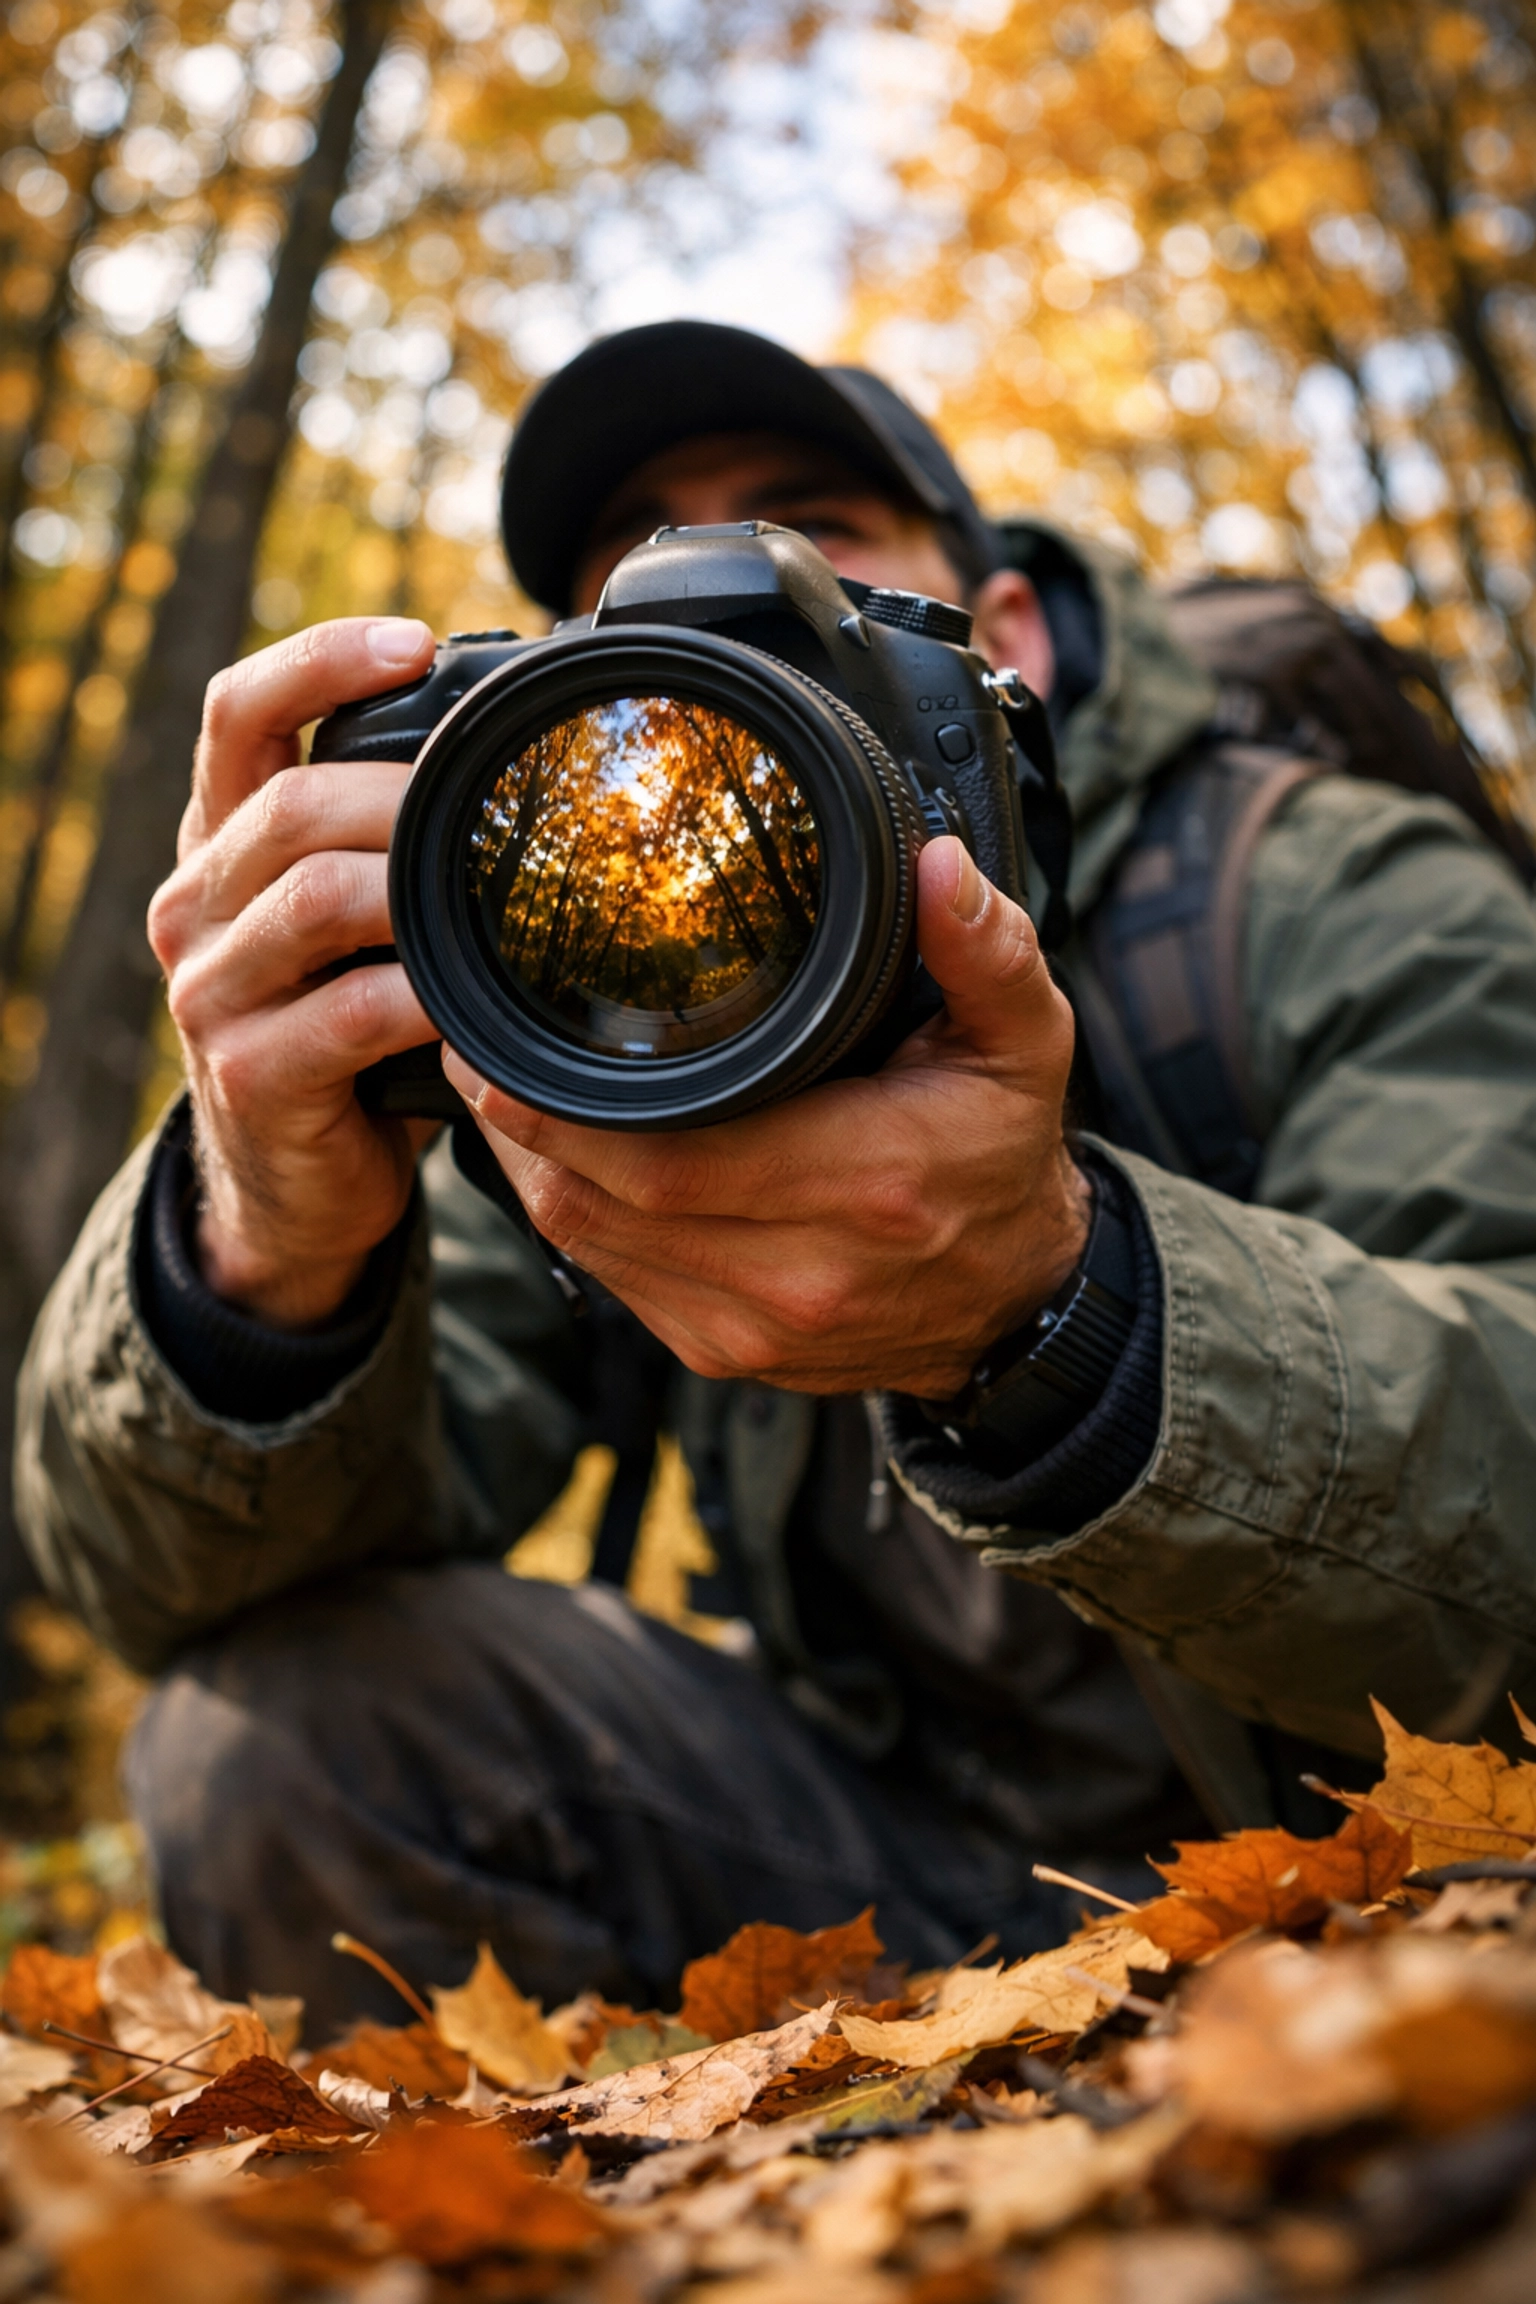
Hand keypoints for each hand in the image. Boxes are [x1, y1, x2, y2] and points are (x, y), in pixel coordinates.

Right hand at [148, 617, 441, 1329]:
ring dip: (418, 889)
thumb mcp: (350, 922)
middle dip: (405, 794)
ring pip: (315, 899)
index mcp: (219, 844)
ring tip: (494, 894)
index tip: (417, 642)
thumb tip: (512, 752)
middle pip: (290, 806)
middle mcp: (193, 904)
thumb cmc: (345, 1031)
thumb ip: (385, 841)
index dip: (320, 659)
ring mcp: (209, 992)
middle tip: (498, 802)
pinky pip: (347, 1013)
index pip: (240, 712)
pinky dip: (425, 997)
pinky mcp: (249, 1074)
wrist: (294, 1183)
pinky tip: (473, 998)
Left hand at [444, 838, 1090, 1396]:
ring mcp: (755, 1327)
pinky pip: (611, 1283)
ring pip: (592, 1247)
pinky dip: (571, 1217)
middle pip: (605, 1203)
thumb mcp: (1025, 1043)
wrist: (1014, 1305)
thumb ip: (988, 953)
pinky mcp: (725, 1354)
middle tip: (470, 1044)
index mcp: (867, 1184)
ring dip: (530, 1169)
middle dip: (521, 1125)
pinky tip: (551, 1158)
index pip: (671, 1156)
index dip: (565, 1107)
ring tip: (491, 1089)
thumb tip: (936, 865)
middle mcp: (802, 1273)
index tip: (500, 1039)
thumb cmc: (1004, 1157)